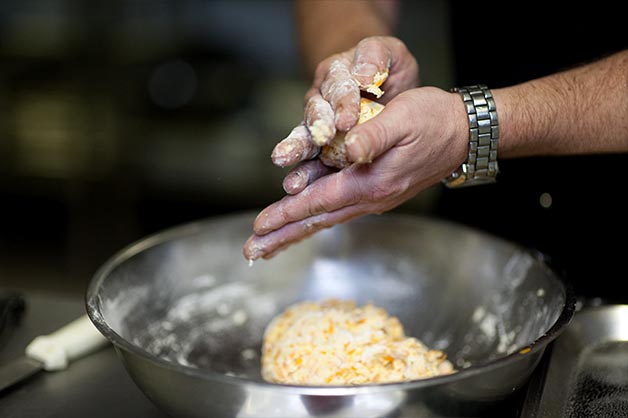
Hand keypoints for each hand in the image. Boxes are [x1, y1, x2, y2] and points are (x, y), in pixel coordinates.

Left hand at [243, 87, 468, 259]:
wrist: (464, 134)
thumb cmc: (433, 120)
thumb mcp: (404, 119)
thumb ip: (373, 135)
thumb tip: (349, 150)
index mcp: (373, 182)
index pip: (320, 202)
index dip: (287, 213)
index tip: (260, 226)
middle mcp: (371, 198)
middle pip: (317, 220)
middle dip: (282, 236)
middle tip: (252, 251)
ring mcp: (374, 198)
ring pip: (325, 219)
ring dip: (294, 232)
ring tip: (268, 244)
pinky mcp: (376, 191)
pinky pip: (337, 210)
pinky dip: (313, 219)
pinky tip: (301, 222)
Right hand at [271, 36, 418, 172]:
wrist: (384, 89)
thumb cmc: (386, 69)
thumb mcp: (388, 52)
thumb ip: (375, 56)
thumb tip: (364, 76)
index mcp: (336, 74)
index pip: (338, 87)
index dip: (342, 104)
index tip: (346, 121)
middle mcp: (322, 100)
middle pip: (314, 114)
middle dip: (314, 129)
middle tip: (318, 140)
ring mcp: (319, 127)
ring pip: (306, 141)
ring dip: (298, 155)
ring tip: (288, 170)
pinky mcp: (323, 150)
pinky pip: (313, 163)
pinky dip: (306, 177)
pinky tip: (297, 192)